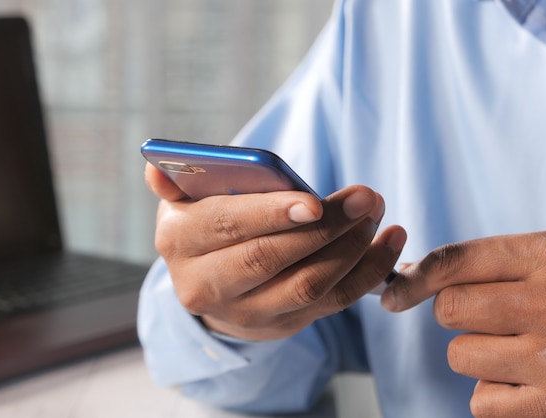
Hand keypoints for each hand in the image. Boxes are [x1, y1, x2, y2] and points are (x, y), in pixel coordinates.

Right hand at [145, 163, 405, 340]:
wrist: (211, 285)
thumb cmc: (205, 228)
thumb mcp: (184, 201)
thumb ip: (176, 181)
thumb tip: (155, 168)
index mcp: (179, 243)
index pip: (226, 227)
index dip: (270, 215)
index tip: (313, 201)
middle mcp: (206, 285)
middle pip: (269, 259)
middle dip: (323, 229)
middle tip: (365, 197)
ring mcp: (247, 313)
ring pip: (306, 286)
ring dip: (350, 249)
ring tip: (375, 212)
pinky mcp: (283, 326)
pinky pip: (333, 303)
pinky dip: (367, 272)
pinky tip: (390, 241)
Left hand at [382, 232, 545, 416]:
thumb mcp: (537, 263)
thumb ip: (474, 264)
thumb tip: (402, 276)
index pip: (453, 261)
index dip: (413, 279)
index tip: (392, 294)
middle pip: (448, 309)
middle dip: (458, 315)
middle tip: (494, 317)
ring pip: (459, 355)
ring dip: (477, 356)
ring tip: (520, 349)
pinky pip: (480, 400)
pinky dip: (495, 394)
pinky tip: (530, 381)